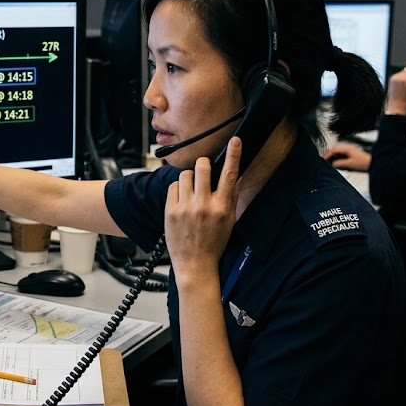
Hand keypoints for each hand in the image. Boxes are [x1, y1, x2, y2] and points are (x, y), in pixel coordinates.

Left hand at [165, 137, 240, 283]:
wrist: (195, 264)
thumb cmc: (214, 243)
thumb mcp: (229, 221)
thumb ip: (231, 197)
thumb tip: (235, 176)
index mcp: (222, 207)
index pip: (230, 174)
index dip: (234, 154)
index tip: (235, 140)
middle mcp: (204, 205)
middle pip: (202, 167)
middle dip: (203, 165)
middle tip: (203, 172)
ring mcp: (185, 207)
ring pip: (185, 174)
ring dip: (189, 178)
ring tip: (191, 192)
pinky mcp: (170, 210)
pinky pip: (173, 186)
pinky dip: (178, 189)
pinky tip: (182, 201)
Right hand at [322, 143, 370, 170]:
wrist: (372, 163)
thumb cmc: (363, 163)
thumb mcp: (350, 164)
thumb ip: (340, 163)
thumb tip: (333, 164)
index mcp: (347, 148)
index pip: (333, 150)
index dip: (327, 155)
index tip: (323, 160)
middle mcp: (347, 147)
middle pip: (334, 148)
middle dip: (328, 153)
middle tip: (322, 159)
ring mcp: (349, 149)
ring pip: (337, 150)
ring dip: (331, 154)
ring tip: (327, 159)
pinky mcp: (351, 152)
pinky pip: (340, 152)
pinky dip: (336, 155)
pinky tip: (335, 159)